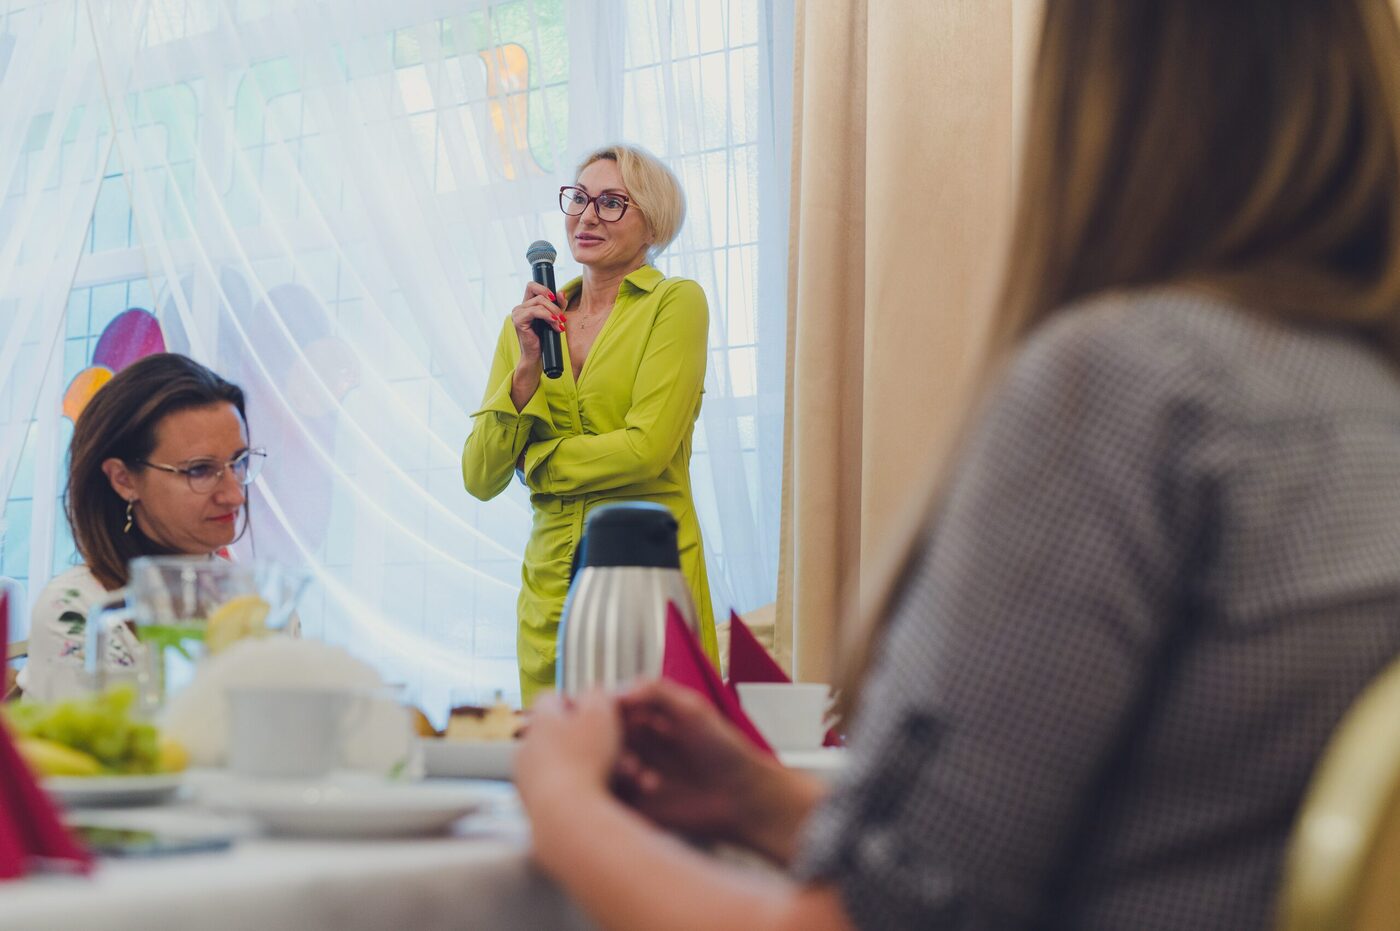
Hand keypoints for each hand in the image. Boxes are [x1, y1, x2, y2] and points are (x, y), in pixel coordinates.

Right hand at [510, 282, 565, 364]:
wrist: (536, 356)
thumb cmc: (544, 339)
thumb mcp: (554, 318)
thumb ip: (558, 305)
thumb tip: (561, 293)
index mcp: (526, 305)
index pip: (532, 286)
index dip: (544, 289)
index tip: (556, 298)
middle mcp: (520, 307)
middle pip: (539, 295)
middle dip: (554, 306)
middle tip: (562, 319)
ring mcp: (517, 313)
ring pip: (539, 302)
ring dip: (553, 312)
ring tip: (559, 324)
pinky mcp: (518, 320)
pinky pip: (535, 311)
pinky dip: (547, 315)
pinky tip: (554, 323)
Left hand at [515, 690, 621, 816]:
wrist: (567, 817)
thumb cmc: (585, 761)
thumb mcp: (600, 714)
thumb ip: (597, 694)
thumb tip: (593, 692)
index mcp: (540, 721)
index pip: (552, 699)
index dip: (576, 703)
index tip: (597, 714)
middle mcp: (526, 747)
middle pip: (558, 735)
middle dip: (586, 741)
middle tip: (611, 749)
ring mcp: (526, 779)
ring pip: (562, 765)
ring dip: (587, 767)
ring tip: (618, 777)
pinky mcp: (532, 806)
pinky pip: (559, 792)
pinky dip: (579, 791)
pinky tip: (601, 796)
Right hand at [614, 679, 784, 845]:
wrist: (742, 795)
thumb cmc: (722, 748)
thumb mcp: (691, 709)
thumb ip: (655, 691)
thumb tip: (616, 693)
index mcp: (643, 718)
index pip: (608, 710)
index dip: (603, 712)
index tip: (606, 716)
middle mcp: (634, 745)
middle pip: (600, 740)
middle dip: (606, 743)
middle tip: (624, 747)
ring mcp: (633, 775)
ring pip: (603, 767)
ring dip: (616, 766)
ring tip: (638, 771)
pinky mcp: (636, 804)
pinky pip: (613, 796)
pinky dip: (621, 791)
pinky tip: (649, 788)